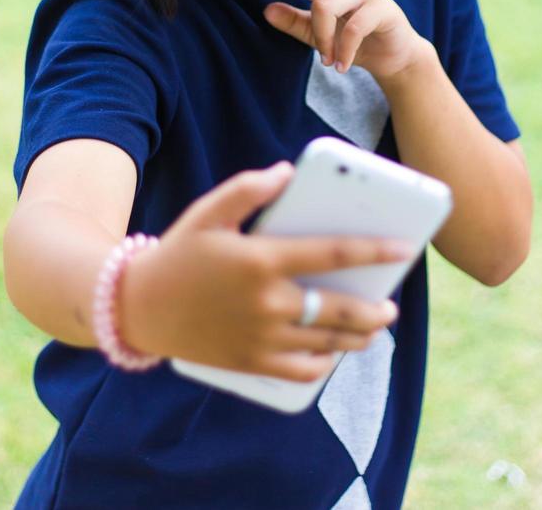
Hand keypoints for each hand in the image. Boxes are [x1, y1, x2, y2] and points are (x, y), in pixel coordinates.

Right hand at [119, 162, 408, 381]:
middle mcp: (266, 303)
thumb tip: (287, 172)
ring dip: (356, 338)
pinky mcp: (249, 362)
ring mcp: (259, 337)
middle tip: (390, 305)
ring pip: (324, 342)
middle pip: (338, 310)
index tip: (403, 248)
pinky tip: (331, 353)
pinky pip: (299, 370)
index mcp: (261, 260)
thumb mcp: (208, 211)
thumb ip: (249, 188)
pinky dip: (322, 363)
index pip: (331, 254)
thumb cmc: (179, 252)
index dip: (373, 251)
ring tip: (371, 329)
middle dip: (373, 310)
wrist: (138, 307)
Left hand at [232, 0, 426, 82]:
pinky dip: (343, 50)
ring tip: (326, 61)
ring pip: (325, 6)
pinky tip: (340, 66)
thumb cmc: (353, 41)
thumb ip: (295, 22)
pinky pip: (352, 27)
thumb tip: (265, 11)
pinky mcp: (382, 8)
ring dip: (322, 39)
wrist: (395, 55)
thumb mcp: (318, 35)